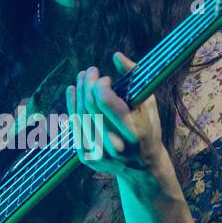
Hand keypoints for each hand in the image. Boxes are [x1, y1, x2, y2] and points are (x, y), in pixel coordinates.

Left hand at [65, 52, 163, 179]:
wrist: (142, 166)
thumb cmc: (148, 127)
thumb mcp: (149, 102)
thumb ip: (135, 77)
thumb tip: (116, 56)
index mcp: (134, 131)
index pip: (104, 101)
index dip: (100, 85)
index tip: (105, 78)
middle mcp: (115, 145)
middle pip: (90, 107)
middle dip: (88, 84)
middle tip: (90, 71)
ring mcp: (99, 153)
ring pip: (79, 115)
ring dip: (78, 92)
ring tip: (82, 77)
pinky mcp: (88, 157)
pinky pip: (74, 127)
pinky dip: (72, 107)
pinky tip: (73, 92)